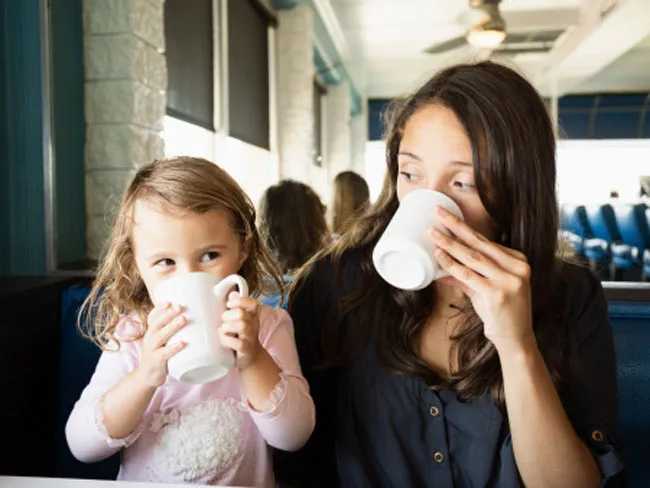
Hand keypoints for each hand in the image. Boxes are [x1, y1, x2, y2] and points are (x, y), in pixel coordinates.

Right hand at [135, 303, 186, 387]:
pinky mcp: (156, 361)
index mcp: (151, 332)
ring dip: (172, 326)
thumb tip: (194, 318)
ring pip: (160, 336)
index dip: (159, 308)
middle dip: (168, 314)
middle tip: (180, 306)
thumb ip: (172, 330)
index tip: (170, 302)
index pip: (152, 317)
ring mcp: (151, 349)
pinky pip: (164, 353)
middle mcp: (149, 338)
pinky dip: (173, 348)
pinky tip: (182, 343)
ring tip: (184, 319)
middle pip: (156, 323)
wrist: (147, 376)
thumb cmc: (160, 354)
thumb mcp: (162, 340)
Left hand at [219, 292, 261, 369]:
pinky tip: (224, 340)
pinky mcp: (246, 349)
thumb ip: (236, 307)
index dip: (239, 301)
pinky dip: (227, 340)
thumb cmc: (241, 336)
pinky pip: (238, 343)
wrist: (250, 357)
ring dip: (227, 327)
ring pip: (242, 326)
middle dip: (228, 315)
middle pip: (242, 314)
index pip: (252, 303)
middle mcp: (253, 325)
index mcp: (252, 316)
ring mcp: (251, 337)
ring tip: (223, 331)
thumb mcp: (240, 320)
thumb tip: (232, 293)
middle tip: (223, 321)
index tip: (229, 304)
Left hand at [430, 206, 535, 352]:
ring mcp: (508, 280)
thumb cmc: (501, 312)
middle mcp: (516, 268)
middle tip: (438, 212)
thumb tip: (440, 266)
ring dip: (449, 244)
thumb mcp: (485, 289)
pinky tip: (439, 256)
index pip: (485, 241)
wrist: (516, 339)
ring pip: (472, 257)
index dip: (464, 228)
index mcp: (518, 261)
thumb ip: (466, 276)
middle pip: (479, 242)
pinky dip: (451, 265)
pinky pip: (468, 275)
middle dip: (456, 226)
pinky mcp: (497, 293)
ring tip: (432, 233)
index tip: (447, 216)